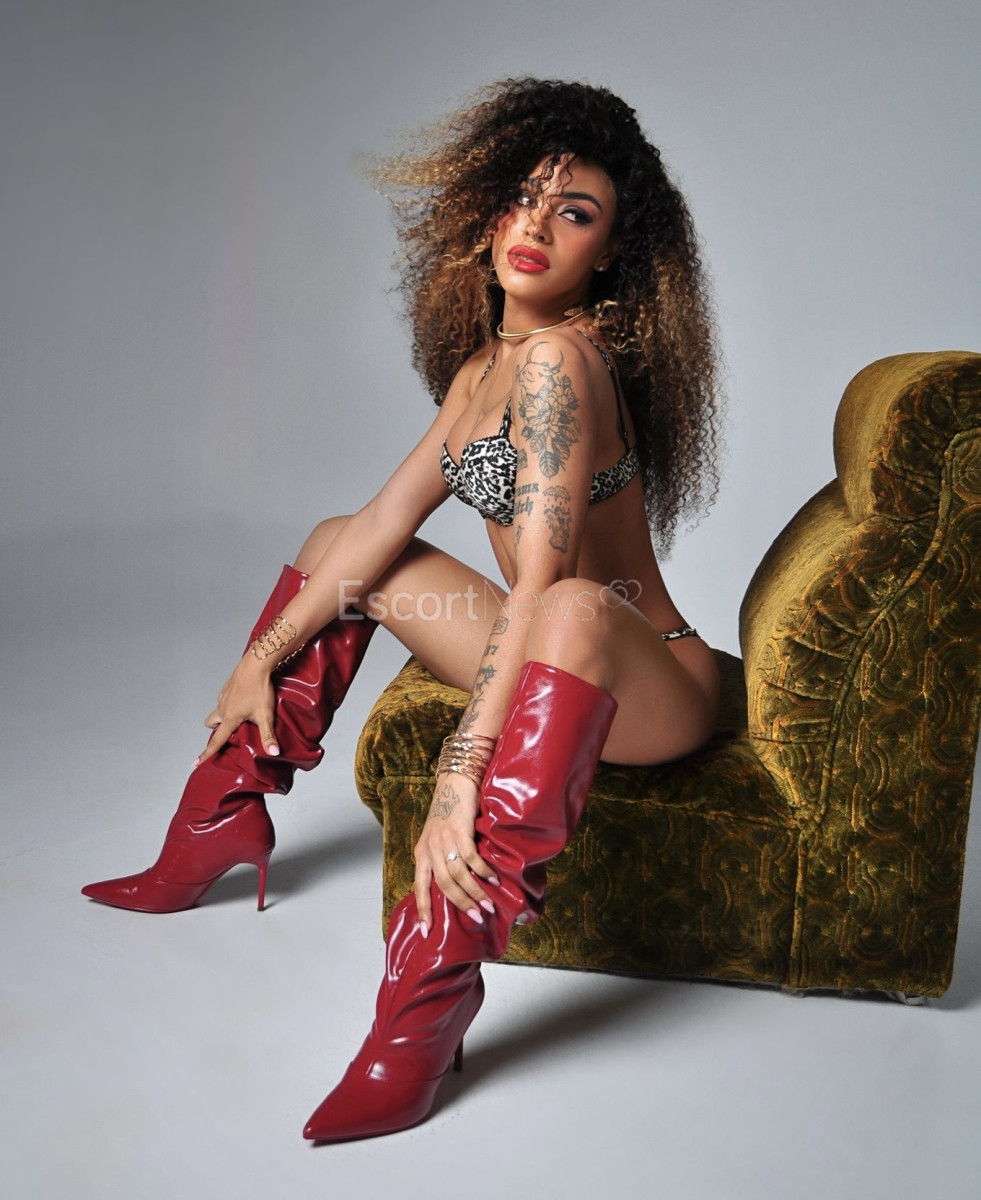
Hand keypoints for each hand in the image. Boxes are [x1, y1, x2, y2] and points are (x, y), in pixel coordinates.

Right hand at [196, 654, 277, 764]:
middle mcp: (222, 708)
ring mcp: (224, 696)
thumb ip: (268, 735)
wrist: (256, 664)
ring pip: (217, 710)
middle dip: (217, 730)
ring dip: (223, 716)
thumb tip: (273, 753)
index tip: (196, 762)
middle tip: (230, 732)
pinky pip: (224, 699)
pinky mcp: (227, 687)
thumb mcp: (266, 715)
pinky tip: (244, 700)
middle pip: (211, 724)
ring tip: (241, 716)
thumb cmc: (260, 689)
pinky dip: (229, 703)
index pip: (216, 741)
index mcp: (230, 718)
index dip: (206, 754)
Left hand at [412, 773, 499, 934]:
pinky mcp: (459, 831)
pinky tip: (494, 880)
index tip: (426, 932)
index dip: (423, 910)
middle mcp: (429, 849)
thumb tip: (454, 887)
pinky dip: (483, 871)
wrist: (454, 783)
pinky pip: (471, 858)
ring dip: (475, 893)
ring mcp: (443, 840)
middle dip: (461, 905)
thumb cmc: (448, 813)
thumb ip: (440, 861)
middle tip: (477, 918)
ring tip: (488, 906)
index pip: (419, 888)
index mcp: (420, 854)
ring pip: (458, 875)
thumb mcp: (436, 839)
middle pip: (444, 886)